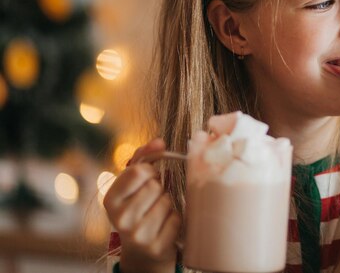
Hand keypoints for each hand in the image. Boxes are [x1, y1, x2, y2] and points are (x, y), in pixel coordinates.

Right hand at [103, 138, 180, 272]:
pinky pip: (177, 218)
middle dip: (159, 188)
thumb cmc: (140, 208)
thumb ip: (144, 157)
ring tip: (158, 213)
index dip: (150, 170)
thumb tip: (159, 141)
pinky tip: (165, 226)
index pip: (138, 170)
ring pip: (167, 201)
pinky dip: (176, 219)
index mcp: (111, 200)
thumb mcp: (134, 184)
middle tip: (153, 199)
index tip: (150, 177)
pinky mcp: (156, 247)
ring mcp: (138, 235)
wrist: (143, 251)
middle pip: (155, 186)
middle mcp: (120, 219)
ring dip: (168, 204)